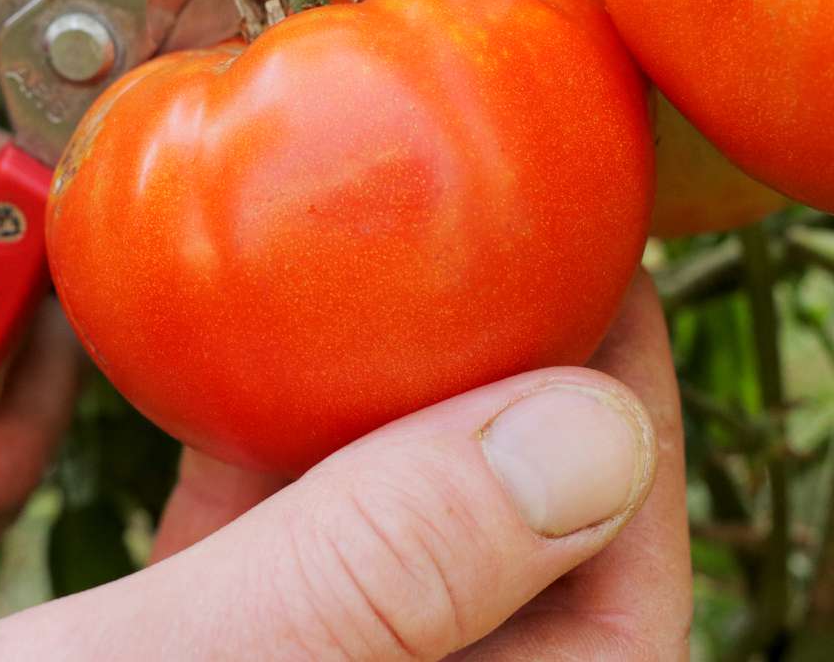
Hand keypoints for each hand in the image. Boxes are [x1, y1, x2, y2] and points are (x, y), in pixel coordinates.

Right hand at [0, 271, 688, 660]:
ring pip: (385, 523)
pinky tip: (228, 343)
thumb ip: (383, 572)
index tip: (600, 252)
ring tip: (370, 250)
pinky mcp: (210, 659)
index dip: (624, 402)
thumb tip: (593, 429)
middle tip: (486, 217)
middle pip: (506, 533)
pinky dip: (261, 437)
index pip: (617, 584)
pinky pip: (274, 535)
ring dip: (376, 389)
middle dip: (501, 370)